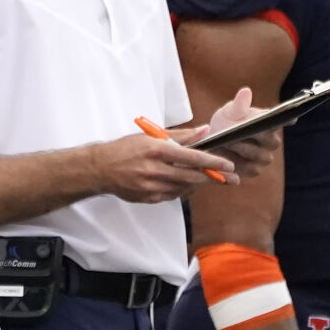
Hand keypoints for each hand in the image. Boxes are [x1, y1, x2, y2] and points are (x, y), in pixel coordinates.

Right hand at [91, 134, 237, 203]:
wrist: (99, 168)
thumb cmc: (125, 149)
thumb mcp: (151, 136)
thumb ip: (181, 135)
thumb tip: (204, 131)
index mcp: (156, 149)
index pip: (192, 157)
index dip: (213, 162)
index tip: (228, 165)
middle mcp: (154, 169)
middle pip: (192, 176)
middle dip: (213, 177)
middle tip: (230, 178)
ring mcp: (150, 186)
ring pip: (185, 188)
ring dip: (198, 184)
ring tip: (207, 179)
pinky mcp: (147, 198)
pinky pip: (173, 196)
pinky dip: (183, 190)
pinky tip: (186, 185)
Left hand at [182, 86, 281, 179]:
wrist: (213, 140)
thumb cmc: (226, 121)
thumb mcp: (229, 111)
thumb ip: (238, 105)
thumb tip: (245, 92)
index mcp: (269, 122)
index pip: (285, 119)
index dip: (289, 119)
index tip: (291, 117)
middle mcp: (271, 140)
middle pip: (272, 142)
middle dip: (254, 137)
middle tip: (235, 134)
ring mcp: (264, 156)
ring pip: (261, 156)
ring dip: (242, 150)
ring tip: (226, 143)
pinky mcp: (254, 169)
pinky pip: (251, 169)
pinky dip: (238, 163)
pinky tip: (226, 158)